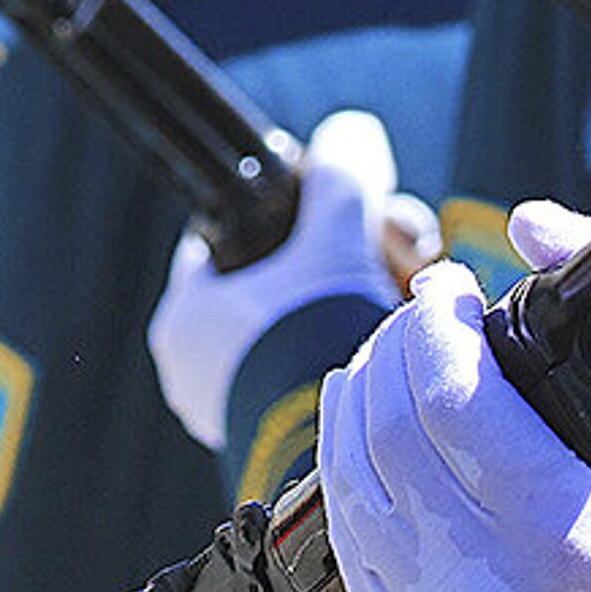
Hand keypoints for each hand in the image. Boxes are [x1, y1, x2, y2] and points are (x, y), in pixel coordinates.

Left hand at [150, 111, 431, 450]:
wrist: (346, 457)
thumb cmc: (316, 348)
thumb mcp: (333, 240)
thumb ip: (341, 181)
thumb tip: (352, 133)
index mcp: (187, 318)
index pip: (231, 239)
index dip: (285, 216)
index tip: (332, 213)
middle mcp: (201, 369)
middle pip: (283, 282)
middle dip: (344, 259)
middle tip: (392, 251)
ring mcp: (239, 409)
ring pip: (305, 326)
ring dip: (358, 301)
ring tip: (403, 290)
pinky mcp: (282, 438)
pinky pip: (319, 373)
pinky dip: (356, 350)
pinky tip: (396, 337)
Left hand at [318, 199, 590, 591]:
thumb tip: (534, 225)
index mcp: (572, 548)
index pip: (449, 400)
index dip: (434, 321)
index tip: (451, 286)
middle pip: (386, 433)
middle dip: (394, 347)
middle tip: (427, 315)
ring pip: (348, 485)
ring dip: (359, 401)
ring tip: (394, 358)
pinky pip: (347, 548)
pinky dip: (350, 474)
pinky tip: (372, 431)